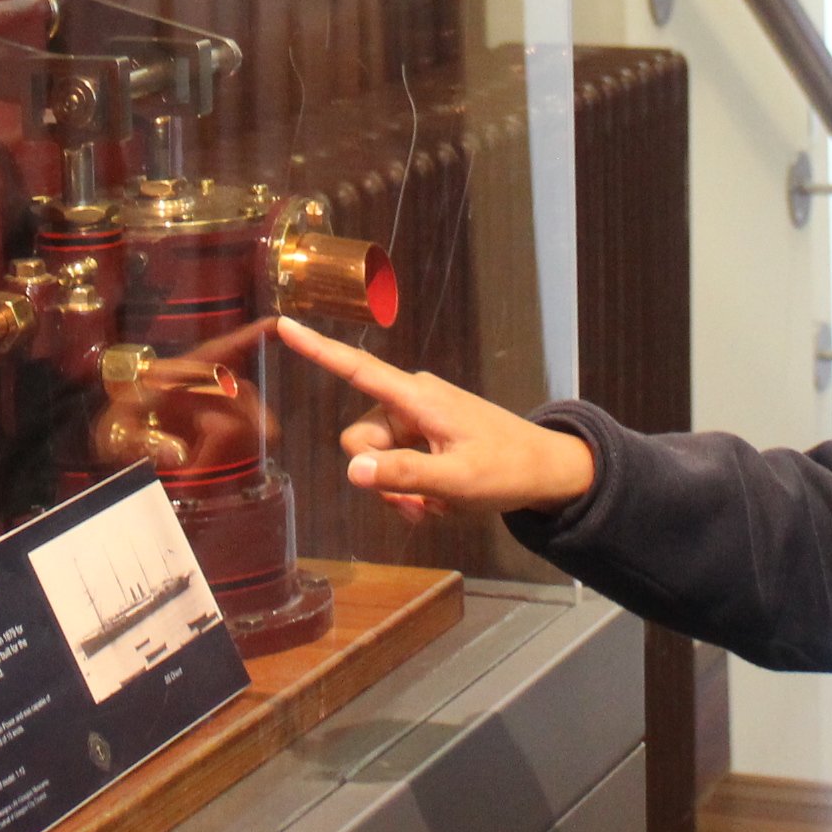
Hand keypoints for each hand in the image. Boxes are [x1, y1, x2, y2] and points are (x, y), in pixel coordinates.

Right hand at [274, 318, 594, 521]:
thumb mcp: (457, 482)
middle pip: (362, 441)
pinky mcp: (426, 437)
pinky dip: (411, 489)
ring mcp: (418, 419)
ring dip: (399, 491)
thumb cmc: (508, 470)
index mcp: (417, 397)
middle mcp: (411, 401)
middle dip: (381, 479)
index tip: (284, 325)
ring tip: (436, 506)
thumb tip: (354, 471)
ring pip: (378, 461)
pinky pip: (396, 465)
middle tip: (419, 505)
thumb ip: (404, 476)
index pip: (357, 368)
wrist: (548, 471)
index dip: (317, 349)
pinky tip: (439, 502)